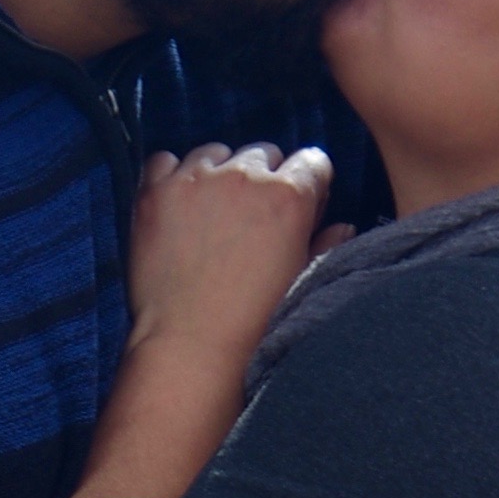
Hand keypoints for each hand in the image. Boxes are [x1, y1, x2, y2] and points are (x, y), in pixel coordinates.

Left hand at [122, 138, 334, 365]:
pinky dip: (172, 176)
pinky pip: (165, 160)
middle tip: (250, 218)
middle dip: (262, 178)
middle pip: (263, 154)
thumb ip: (324, 245)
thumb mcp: (301, 281)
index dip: (308, 183)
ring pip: (215, 153)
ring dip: (217, 173)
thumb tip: (342, 226)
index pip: (311, 161)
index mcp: (290, 196)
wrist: (191, 345)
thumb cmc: (254, 322)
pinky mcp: (156, 192)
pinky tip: (177, 206)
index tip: (298, 204)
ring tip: (210, 214)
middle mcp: (244, 177)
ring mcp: (196, 180)